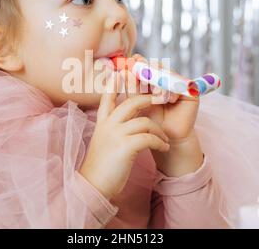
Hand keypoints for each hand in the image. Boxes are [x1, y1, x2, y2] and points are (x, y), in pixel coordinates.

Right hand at [79, 73, 170, 199]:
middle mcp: (108, 125)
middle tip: (162, 99)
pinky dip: (159, 142)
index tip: (121, 73)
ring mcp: (116, 134)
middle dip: (149, 99)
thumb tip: (126, 126)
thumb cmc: (100, 167)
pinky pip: (149, 137)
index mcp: (102, 123)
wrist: (92, 186)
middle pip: (131, 103)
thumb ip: (111, 131)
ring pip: (144, 121)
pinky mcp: (125, 146)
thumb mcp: (102, 143)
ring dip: (159, 130)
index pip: (107, 98)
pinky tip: (163, 148)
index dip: (115, 85)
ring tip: (165, 139)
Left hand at [122, 55, 203, 175]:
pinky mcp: (192, 92)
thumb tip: (122, 69)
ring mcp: (179, 84)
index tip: (130, 60)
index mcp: (153, 79)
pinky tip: (168, 99)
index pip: (146, 65)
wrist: (162, 140)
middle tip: (139, 68)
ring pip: (168, 74)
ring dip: (159, 81)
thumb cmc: (147, 122)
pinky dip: (173, 91)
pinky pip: (183, 85)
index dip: (138, 62)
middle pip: (157, 66)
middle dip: (148, 68)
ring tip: (154, 90)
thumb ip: (131, 86)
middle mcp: (166, 79)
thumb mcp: (136, 102)